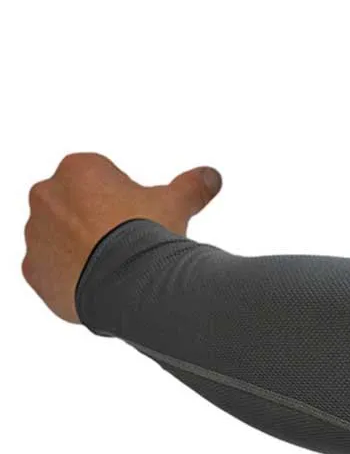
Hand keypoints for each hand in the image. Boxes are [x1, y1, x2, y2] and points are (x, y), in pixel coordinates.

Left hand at [22, 153, 221, 322]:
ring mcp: (36, 235)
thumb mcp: (176, 204)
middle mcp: (47, 196)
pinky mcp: (32, 271)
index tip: (140, 215)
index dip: (124, 196)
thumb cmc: (148, 234)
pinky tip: (100, 283)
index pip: (100, 176)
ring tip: (115, 266)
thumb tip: (212, 176)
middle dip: (96, 219)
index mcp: (78, 169)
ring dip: (81, 247)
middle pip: (74, 204)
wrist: (129, 284)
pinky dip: (70, 276)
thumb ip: (192, 187)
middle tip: (128, 241)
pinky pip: (51, 270)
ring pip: (60, 238)